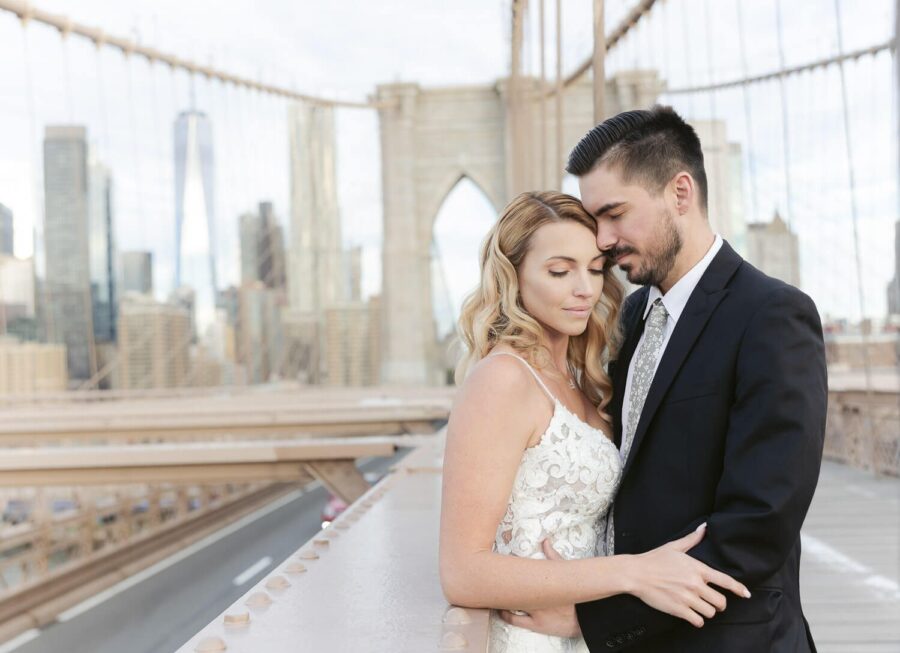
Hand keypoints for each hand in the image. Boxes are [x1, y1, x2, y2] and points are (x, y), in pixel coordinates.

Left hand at [498, 540, 581, 637]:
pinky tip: (500, 612)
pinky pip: (515, 620)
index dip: (505, 570)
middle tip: (489, 580)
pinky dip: (507, 616)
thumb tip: (545, 541)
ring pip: (510, 605)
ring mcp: (535, 612)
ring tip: (492, 595)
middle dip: (500, 585)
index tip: (497, 566)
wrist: (586, 618)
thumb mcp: (565, 571)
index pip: (518, 573)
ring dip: (501, 600)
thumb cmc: (575, 594)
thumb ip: (553, 556)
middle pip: (511, 590)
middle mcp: (536, 597)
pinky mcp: (536, 625)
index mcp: (542, 582)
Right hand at [625, 523, 751, 627]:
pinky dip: (697, 620)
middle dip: (719, 604)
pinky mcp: (679, 610)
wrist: (636, 573)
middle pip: (721, 602)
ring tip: (700, 607)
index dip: (739, 589)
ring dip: (707, 612)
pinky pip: (698, 621)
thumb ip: (692, 539)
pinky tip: (692, 615)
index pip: (725, 581)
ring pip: (710, 612)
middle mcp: (695, 584)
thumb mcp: (674, 547)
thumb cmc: (654, 559)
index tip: (747, 594)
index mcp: (697, 568)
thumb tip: (704, 527)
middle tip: (713, 602)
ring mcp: (688, 598)